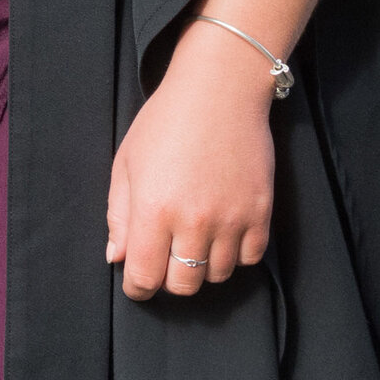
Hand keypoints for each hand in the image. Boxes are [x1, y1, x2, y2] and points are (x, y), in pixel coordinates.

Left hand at [104, 25, 278, 301]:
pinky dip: (235, 254)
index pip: (145, 276)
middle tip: (166, 257)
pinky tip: (222, 232)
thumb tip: (117, 258)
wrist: (220, 93)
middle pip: (184, 284)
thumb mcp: (127, 163)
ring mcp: (232, 219)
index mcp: (153, 209)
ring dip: (202, 265)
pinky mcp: (261, 213)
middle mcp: (193, 221)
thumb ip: (119, 215)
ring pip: (217, 275)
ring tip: (194, 237)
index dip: (137, 286)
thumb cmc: (164, 123)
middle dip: (169, 279)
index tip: (137, 281)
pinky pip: (249, 258)